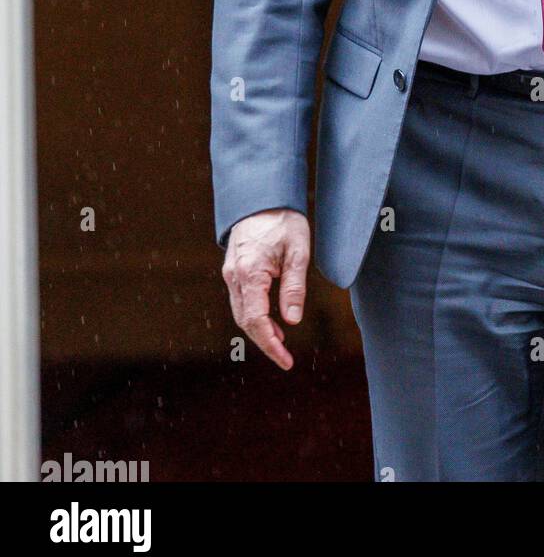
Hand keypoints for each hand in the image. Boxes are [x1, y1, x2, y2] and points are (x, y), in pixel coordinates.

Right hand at [221, 207, 309, 370]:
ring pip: (241, 312)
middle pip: (246, 321)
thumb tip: (293, 321)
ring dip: (259, 330)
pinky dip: (253, 315)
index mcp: (250, 273)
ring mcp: (231, 273)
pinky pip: (241, 300)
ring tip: (281, 341)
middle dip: (264, 342)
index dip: (271, 344)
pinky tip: (270, 319)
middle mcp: (234, 276)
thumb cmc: (284, 220)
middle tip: (285, 356)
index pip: (256, 321)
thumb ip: (294, 287)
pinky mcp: (233, 269)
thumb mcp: (298, 252)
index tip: (286, 360)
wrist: (263, 196)